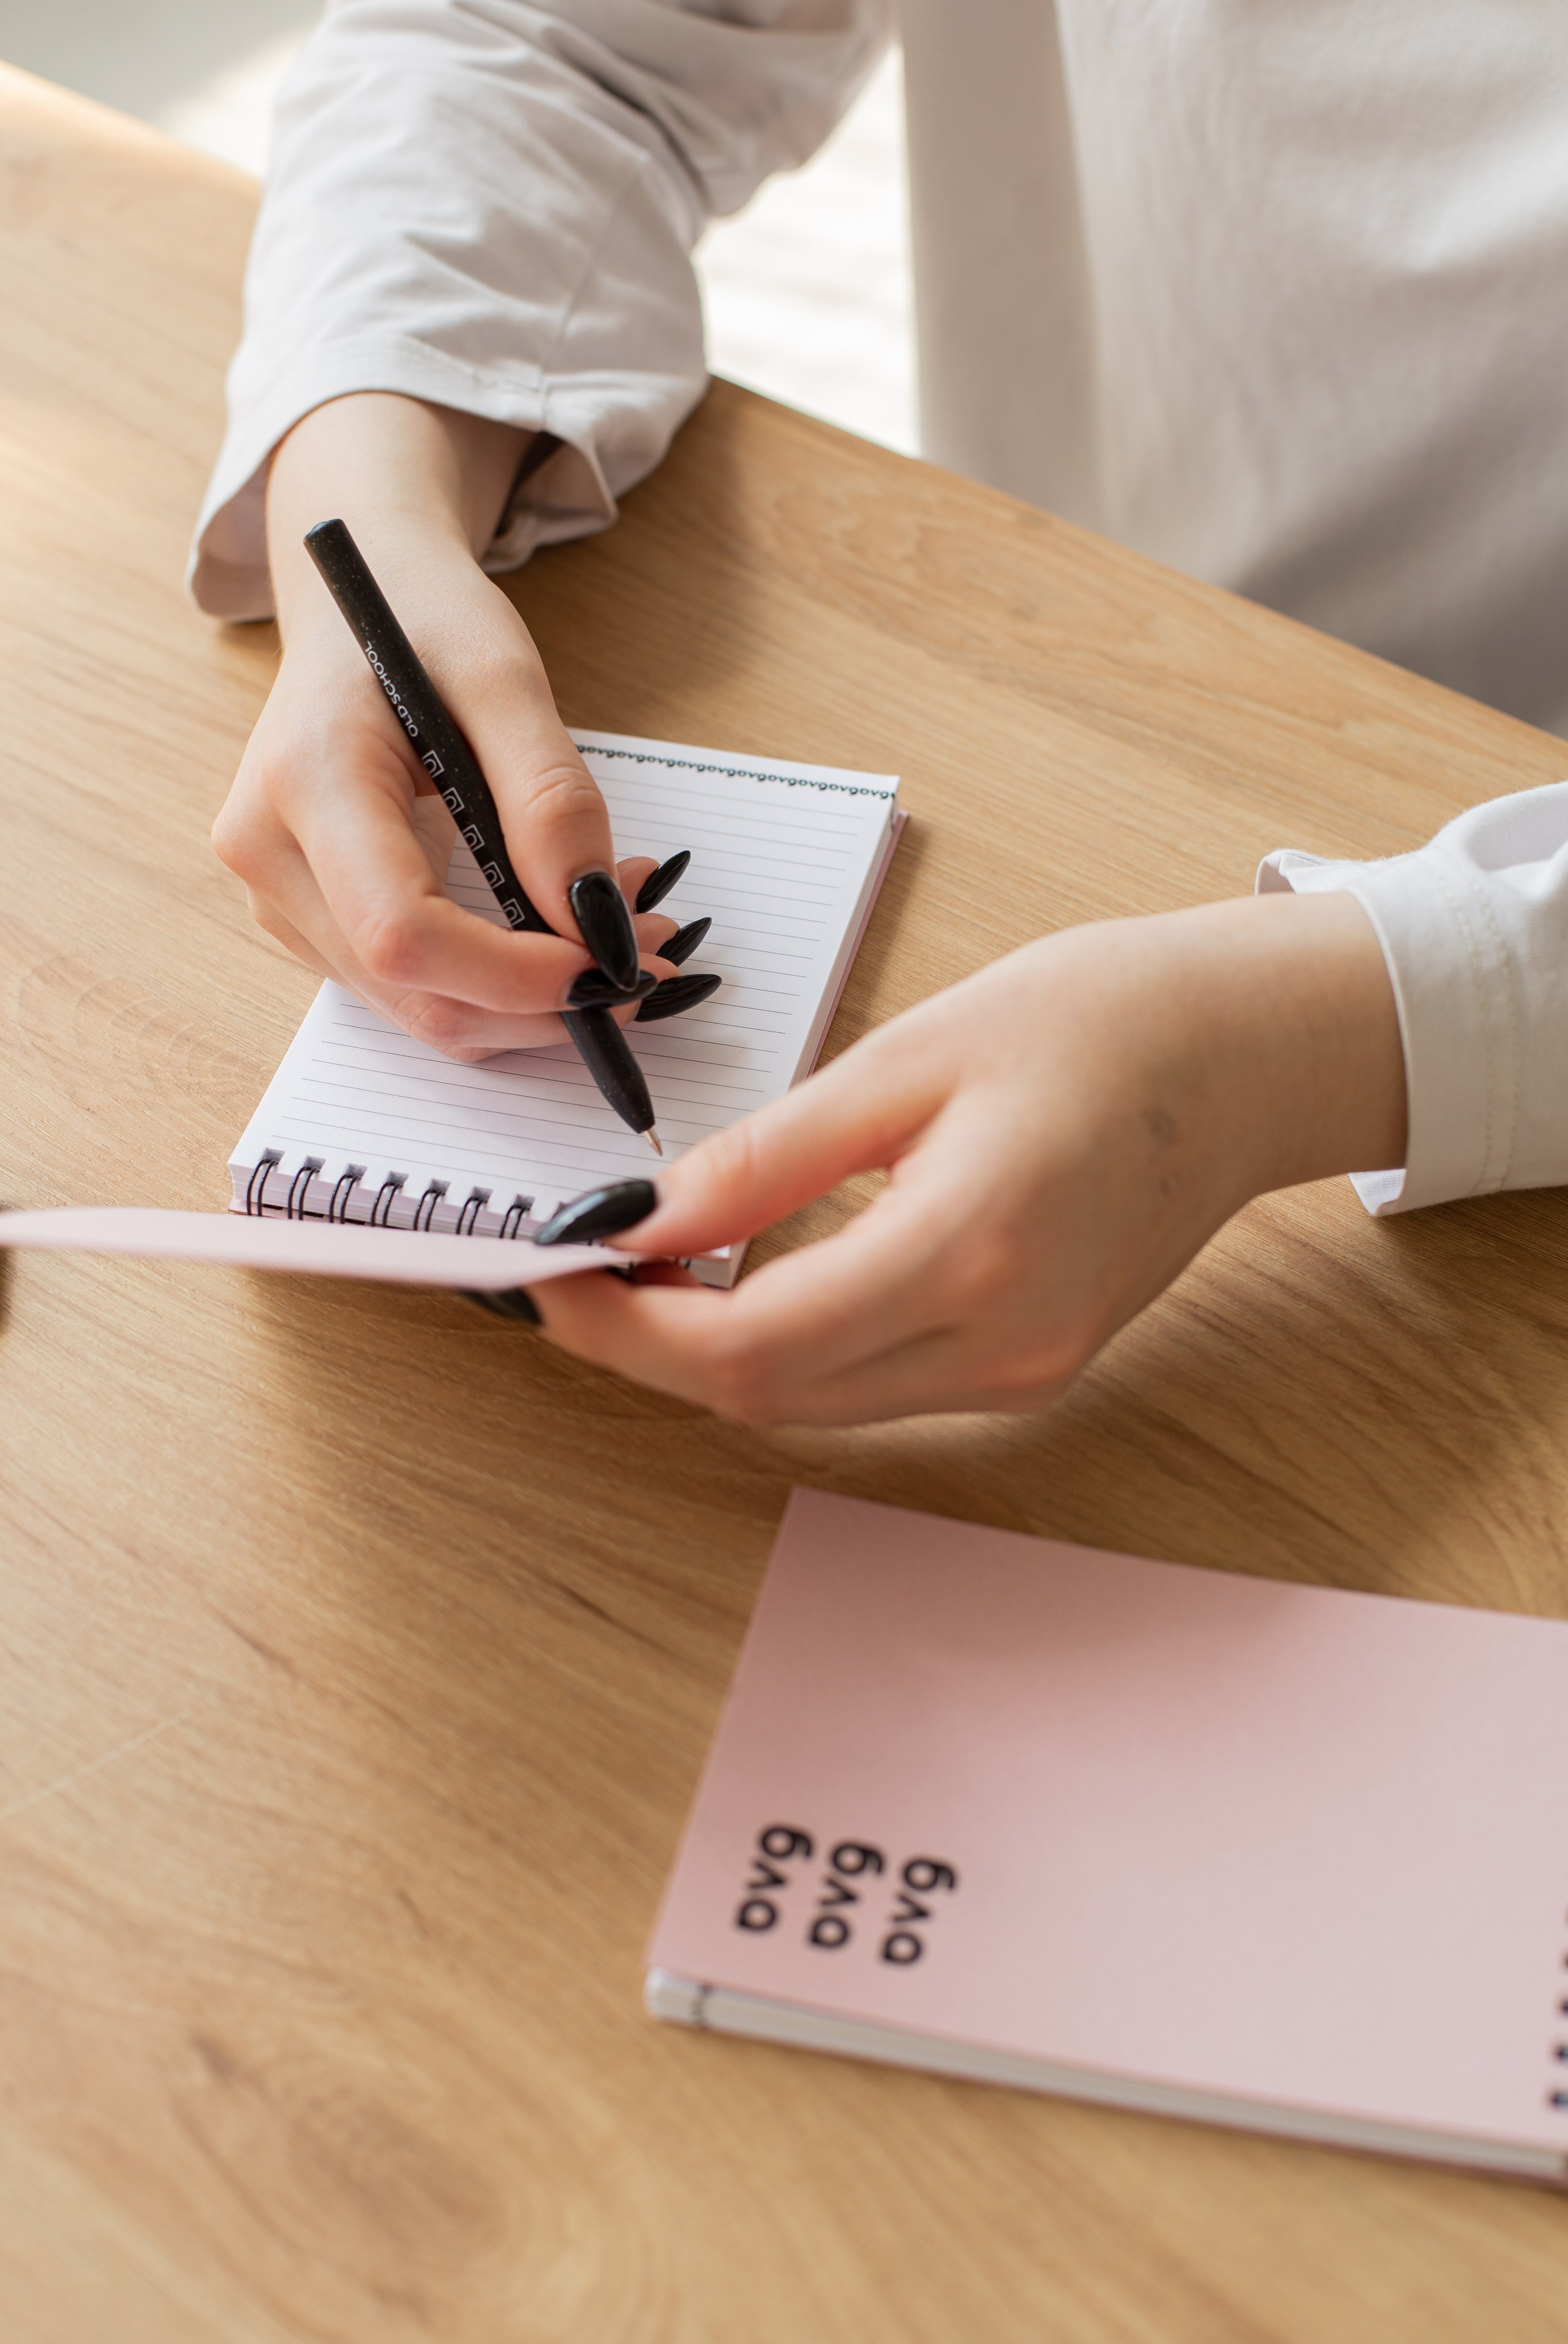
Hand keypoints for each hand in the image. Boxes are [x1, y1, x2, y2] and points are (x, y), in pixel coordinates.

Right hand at [212, 394, 679, 1056]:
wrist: (357, 601)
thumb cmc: (423, 620)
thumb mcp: (503, 674)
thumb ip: (551, 797)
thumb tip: (594, 921)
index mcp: (304, 783)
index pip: (403, 933)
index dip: (517, 974)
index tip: (618, 961)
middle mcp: (273, 858)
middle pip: (418, 994)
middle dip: (548, 1001)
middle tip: (653, 954)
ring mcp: (285, 902)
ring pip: (425, 1012)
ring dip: (538, 1002)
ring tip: (625, 928)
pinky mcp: (317, 923)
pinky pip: (421, 991)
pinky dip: (506, 984)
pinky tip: (564, 925)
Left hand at [533, 891, 1407, 1423]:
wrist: (1246, 1056)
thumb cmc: (1098, 1020)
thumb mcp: (909, 1058)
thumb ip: (770, 1156)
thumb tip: (642, 1220)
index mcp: (969, 1249)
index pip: (748, 1347)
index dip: (627, 1326)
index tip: (551, 1269)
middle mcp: (1001, 1345)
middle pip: (769, 1398)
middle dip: (648, 1347)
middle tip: (572, 1271)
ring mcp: (1023, 1374)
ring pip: (816, 1405)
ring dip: (712, 1356)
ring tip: (639, 1272)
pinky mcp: (1031, 1370)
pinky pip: (874, 1388)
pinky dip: (790, 1350)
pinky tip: (742, 1286)